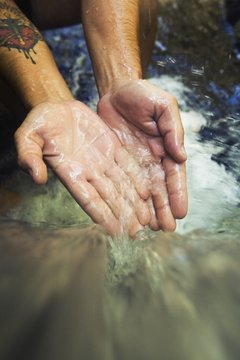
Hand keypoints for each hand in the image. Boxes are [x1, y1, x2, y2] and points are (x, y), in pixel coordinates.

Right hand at [14, 100, 150, 235]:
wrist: (57, 108)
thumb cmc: (40, 123)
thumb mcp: (28, 136)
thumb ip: (29, 156)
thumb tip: (37, 179)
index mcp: (70, 172)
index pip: (88, 199)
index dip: (101, 214)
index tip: (115, 230)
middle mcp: (89, 172)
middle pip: (109, 197)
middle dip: (123, 214)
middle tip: (137, 231)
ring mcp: (102, 161)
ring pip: (121, 184)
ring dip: (133, 201)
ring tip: (147, 218)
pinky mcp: (112, 148)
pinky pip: (128, 165)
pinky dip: (137, 178)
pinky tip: (147, 192)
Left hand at [98, 79, 187, 230]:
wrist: (115, 90)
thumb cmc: (142, 94)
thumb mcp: (162, 105)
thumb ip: (172, 129)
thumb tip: (181, 155)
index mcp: (166, 147)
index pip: (174, 175)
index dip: (178, 194)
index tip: (181, 213)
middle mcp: (152, 160)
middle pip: (159, 189)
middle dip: (164, 209)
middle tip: (166, 229)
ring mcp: (134, 163)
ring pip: (142, 191)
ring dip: (146, 210)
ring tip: (149, 229)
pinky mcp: (116, 163)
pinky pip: (121, 184)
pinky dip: (126, 199)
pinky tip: (127, 213)